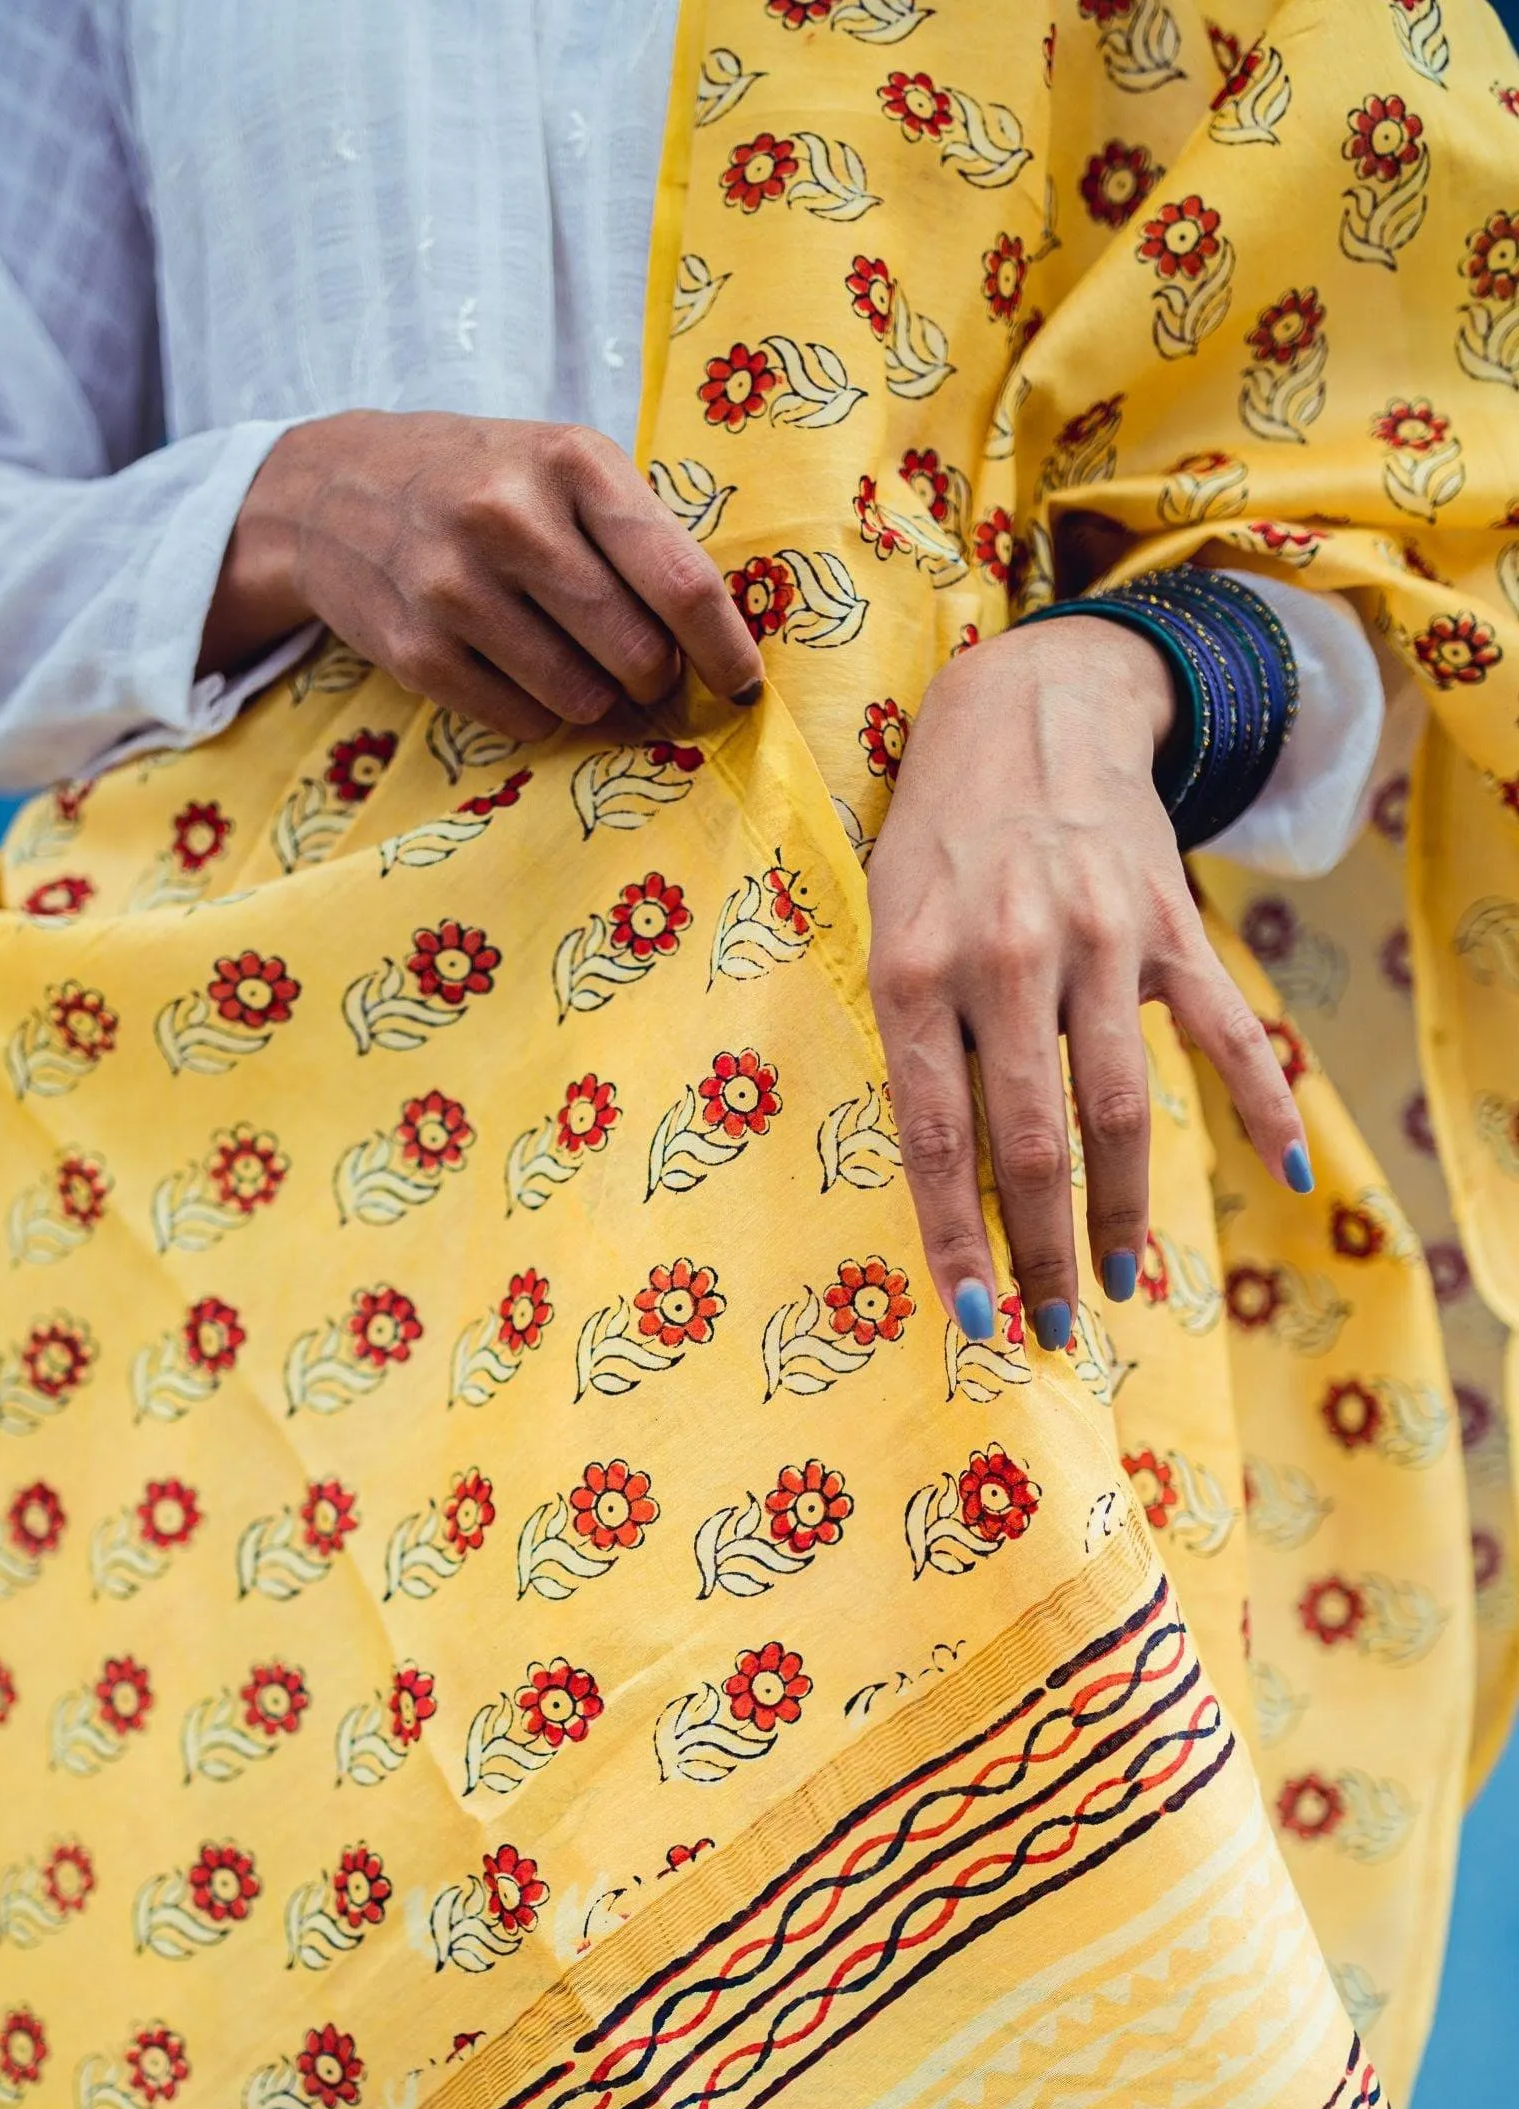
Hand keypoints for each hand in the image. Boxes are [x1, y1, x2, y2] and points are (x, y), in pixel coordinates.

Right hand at [199, 410, 766, 738]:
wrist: (332, 489)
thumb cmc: (481, 479)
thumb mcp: (563, 465)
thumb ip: (639, 536)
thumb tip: (713, 646)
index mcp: (571, 462)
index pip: (679, 582)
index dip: (725, 649)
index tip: (743, 685)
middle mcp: (510, 520)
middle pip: (636, 654)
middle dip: (655, 678)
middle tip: (642, 667)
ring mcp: (455, 589)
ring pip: (581, 699)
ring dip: (598, 700)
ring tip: (574, 661)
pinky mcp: (417, 651)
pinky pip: (522, 722)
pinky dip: (540, 714)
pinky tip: (518, 671)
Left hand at [862, 615, 1309, 1347]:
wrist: (1027, 713)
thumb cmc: (939, 848)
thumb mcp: (889, 930)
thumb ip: (914, 1044)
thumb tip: (948, 1185)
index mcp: (916, 971)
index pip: (936, 1136)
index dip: (957, 1238)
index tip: (975, 1321)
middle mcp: (1006, 959)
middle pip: (1031, 1141)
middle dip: (1044, 1251)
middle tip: (1053, 1329)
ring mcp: (1096, 942)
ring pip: (1121, 1107)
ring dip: (1125, 1212)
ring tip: (1121, 1285)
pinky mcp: (1169, 925)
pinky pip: (1224, 1029)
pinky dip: (1262, 1101)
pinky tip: (1285, 1169)